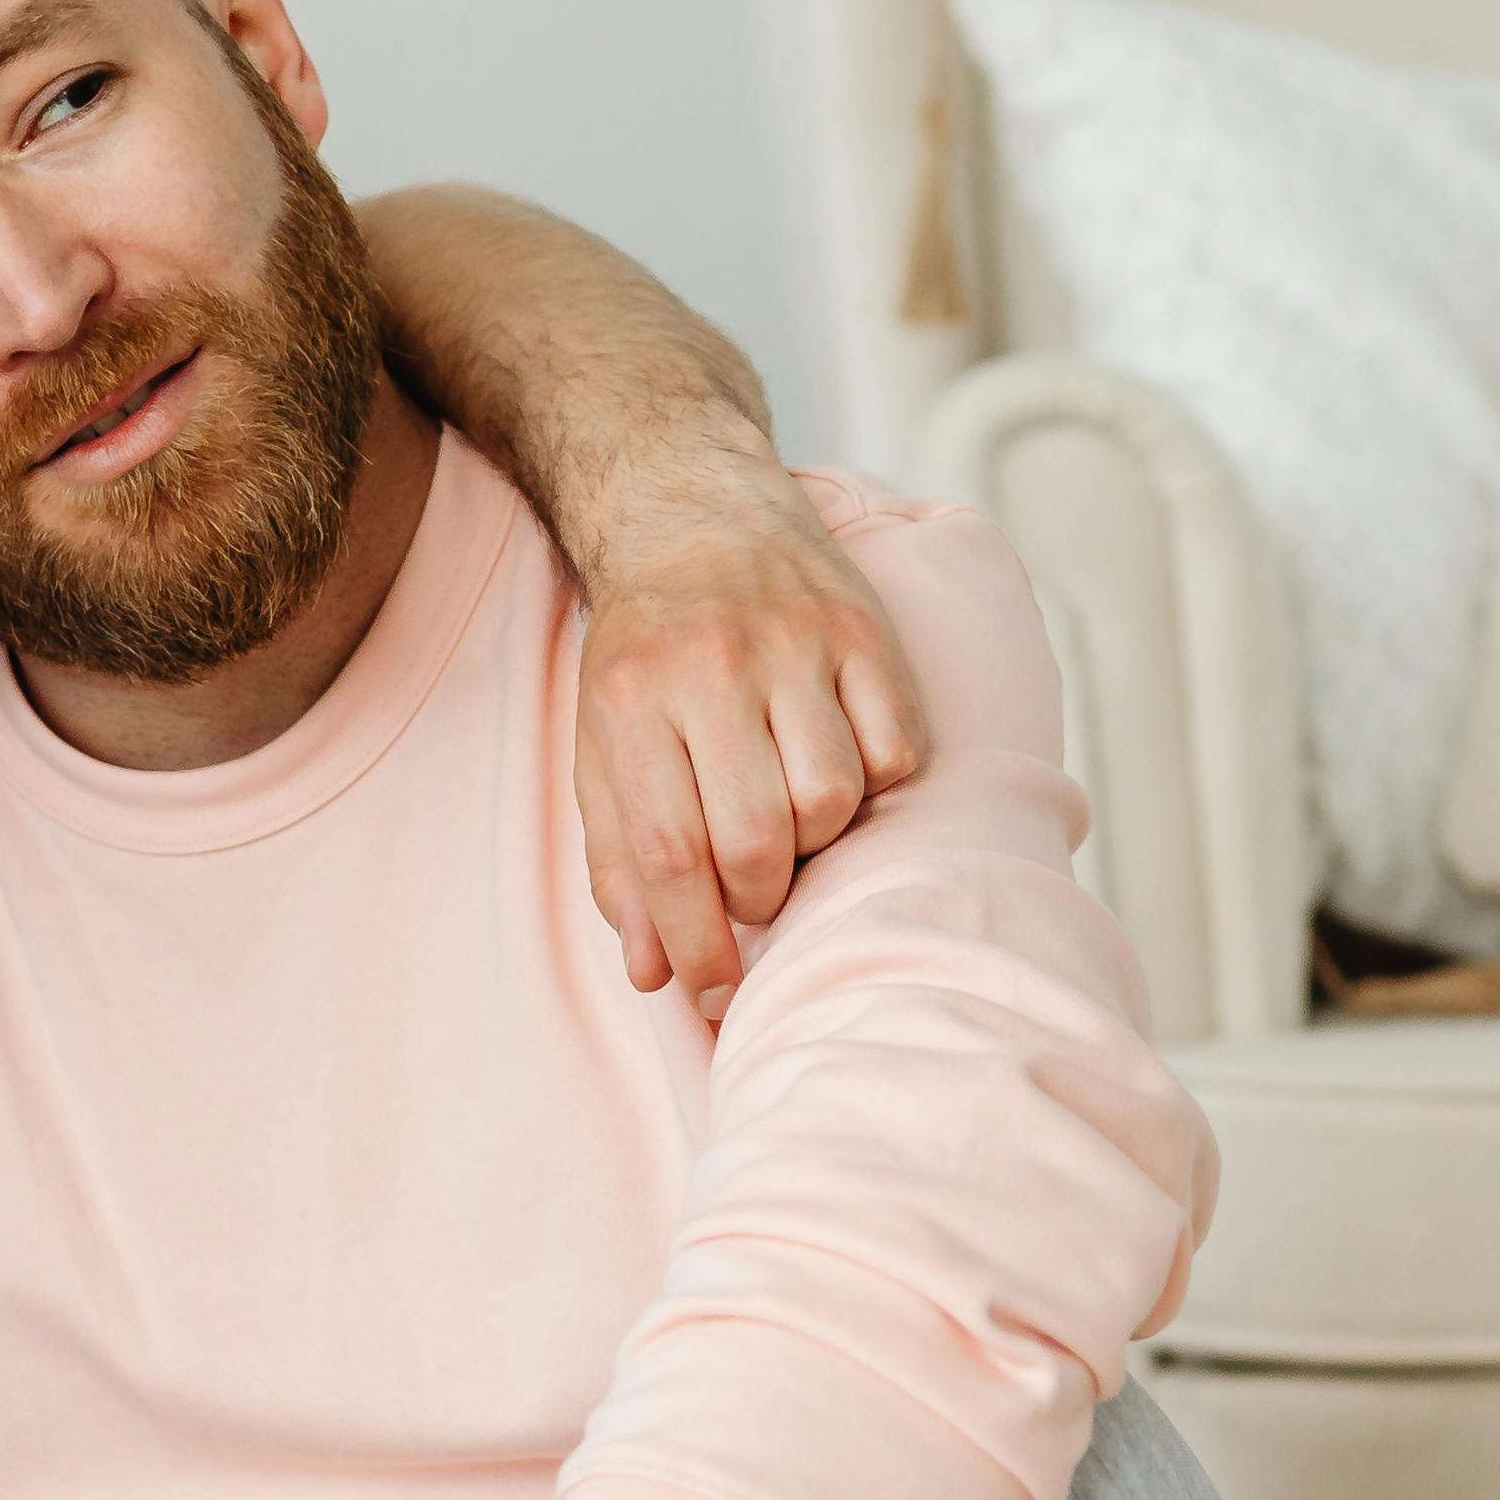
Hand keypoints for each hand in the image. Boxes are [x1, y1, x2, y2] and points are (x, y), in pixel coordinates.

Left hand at [570, 471, 926, 1006]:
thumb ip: (620, 863)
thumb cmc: (644, 657)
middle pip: (754, 837)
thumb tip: (657, 975)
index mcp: (633, 700)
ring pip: (832, 797)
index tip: (712, 986)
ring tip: (791, 820)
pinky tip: (840, 763)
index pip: (666, 852)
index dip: (695, 941)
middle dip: (758, 897)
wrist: (690, 513)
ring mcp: (797, 641)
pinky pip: (897, 748)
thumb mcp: (602, 749)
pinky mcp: (865, 629)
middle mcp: (714, 664)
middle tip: (751, 889)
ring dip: (817, 839)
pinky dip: (876, 780)